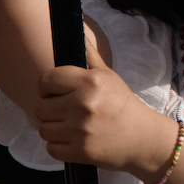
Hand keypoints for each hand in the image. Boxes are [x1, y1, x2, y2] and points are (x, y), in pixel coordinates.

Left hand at [33, 46, 173, 173]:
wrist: (143, 138)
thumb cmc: (122, 105)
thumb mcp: (109, 76)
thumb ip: (90, 55)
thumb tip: (78, 31)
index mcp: (89, 81)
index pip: (45, 80)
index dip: (46, 87)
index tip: (55, 93)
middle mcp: (83, 103)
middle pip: (40, 107)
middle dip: (49, 110)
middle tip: (64, 112)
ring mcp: (81, 129)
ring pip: (43, 129)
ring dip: (53, 130)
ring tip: (68, 127)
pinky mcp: (81, 151)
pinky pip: (51, 148)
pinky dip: (58, 147)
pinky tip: (72, 141)